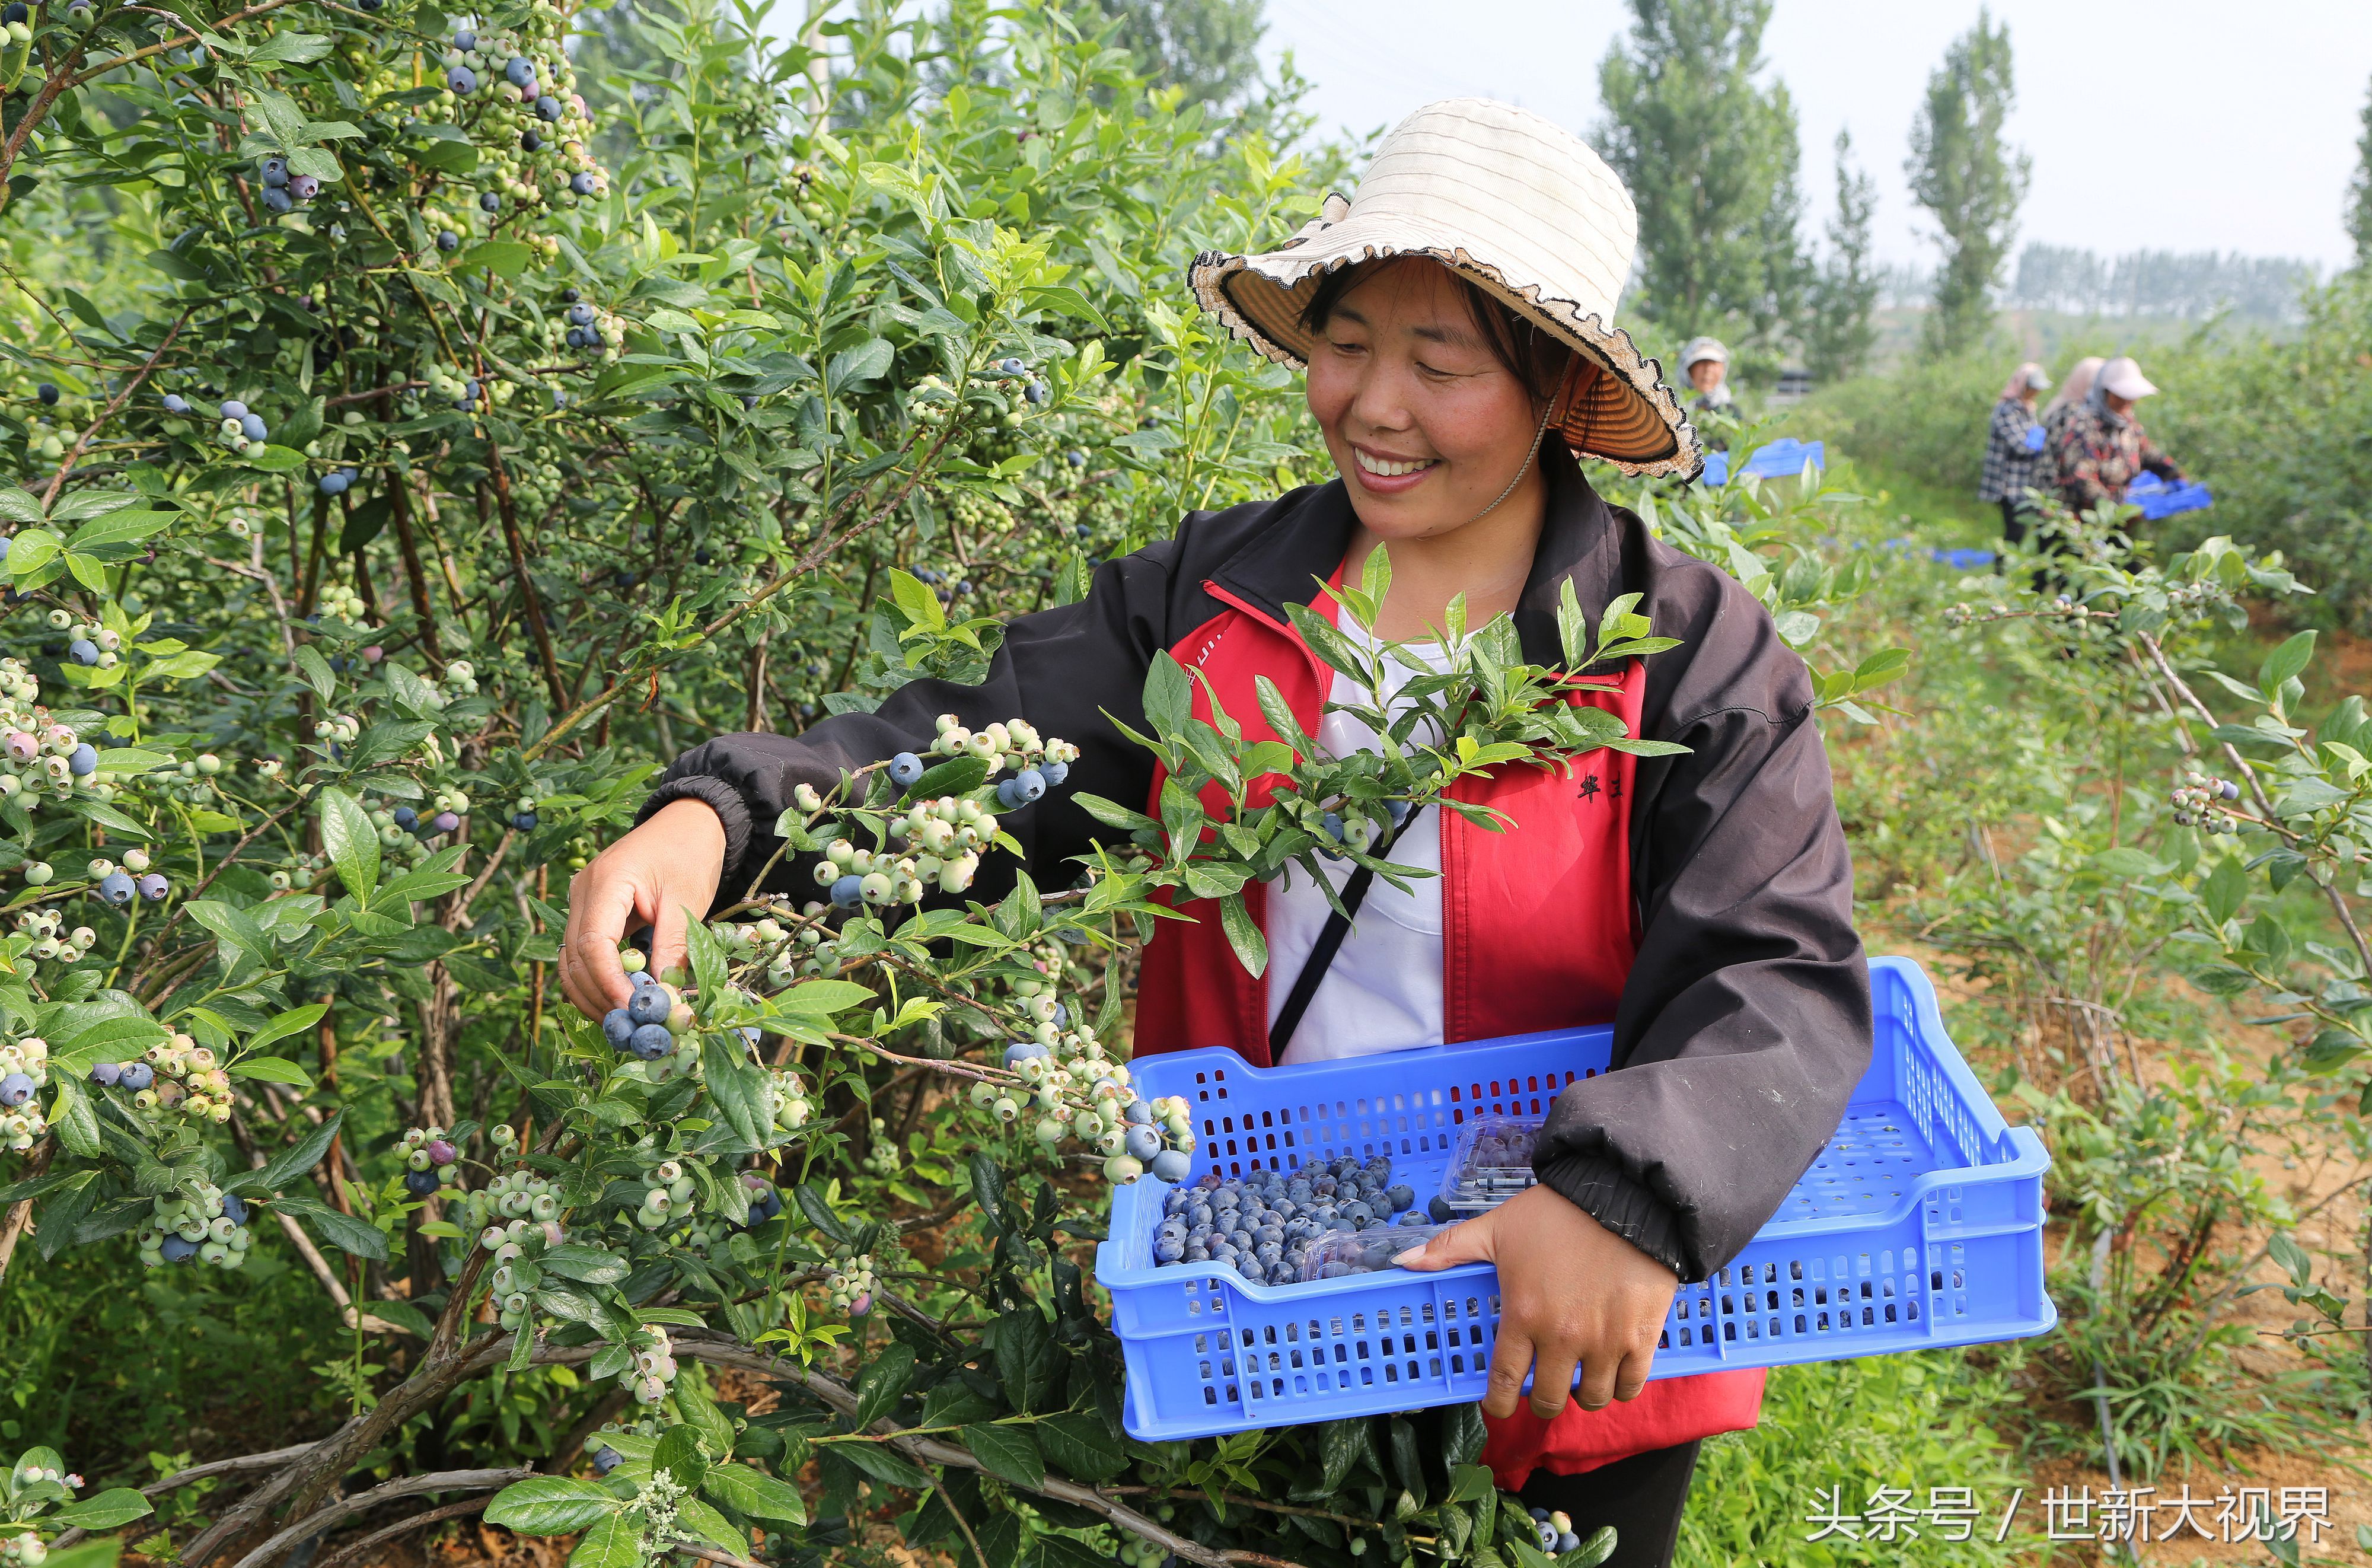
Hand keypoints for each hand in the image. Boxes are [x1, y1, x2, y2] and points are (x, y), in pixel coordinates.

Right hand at [557, 798, 726, 1020]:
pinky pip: (583, 954)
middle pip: (574, 958)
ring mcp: (582, 901)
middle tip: (633, 1027)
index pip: (591, 944)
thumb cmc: (691, 853)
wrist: (688, 822)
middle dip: (600, 997)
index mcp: (606, 881)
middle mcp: (582, 892)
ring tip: (628, 1021)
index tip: (634, 1010)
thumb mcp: (687, 901)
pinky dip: (597, 980)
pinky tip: (621, 999)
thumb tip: (664, 998)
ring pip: (571, 961)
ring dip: (594, 995)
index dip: (609, 983)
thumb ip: (673, 948)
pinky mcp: (591, 911)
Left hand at [1400, 1184, 1677, 1419]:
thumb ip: (1451, 1249)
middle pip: (1550, 1400)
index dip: (1499, 1404)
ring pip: (1593, 1398)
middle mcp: (1563, 1337)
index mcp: (1524, 1315)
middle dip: (1543, 1402)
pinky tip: (1614, 1373)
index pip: (1504, 1382)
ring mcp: (1605, 1341)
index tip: (1499, 1406)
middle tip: (1543, 1390)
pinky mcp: (1642, 1337)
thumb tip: (1404, 1261)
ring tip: (1580, 1381)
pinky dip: (1622, 1386)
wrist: (1623, 1195)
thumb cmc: (1557, 1212)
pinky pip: (1632, 1385)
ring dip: (1583, 1396)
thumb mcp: (1497, 1228)